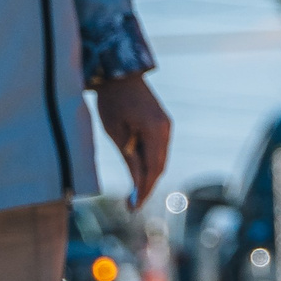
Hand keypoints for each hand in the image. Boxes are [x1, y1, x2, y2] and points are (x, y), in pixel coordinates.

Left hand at [94, 74, 171, 202]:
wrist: (120, 73)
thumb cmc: (113, 101)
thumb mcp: (116, 133)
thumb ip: (129, 159)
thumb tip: (136, 185)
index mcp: (155, 132)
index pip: (152, 170)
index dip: (143, 191)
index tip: (133, 208)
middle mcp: (166, 130)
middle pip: (159, 167)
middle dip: (147, 187)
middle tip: (133, 205)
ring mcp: (167, 127)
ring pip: (160, 160)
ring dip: (149, 176)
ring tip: (134, 193)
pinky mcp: (162, 125)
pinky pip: (159, 150)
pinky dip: (150, 163)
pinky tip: (140, 172)